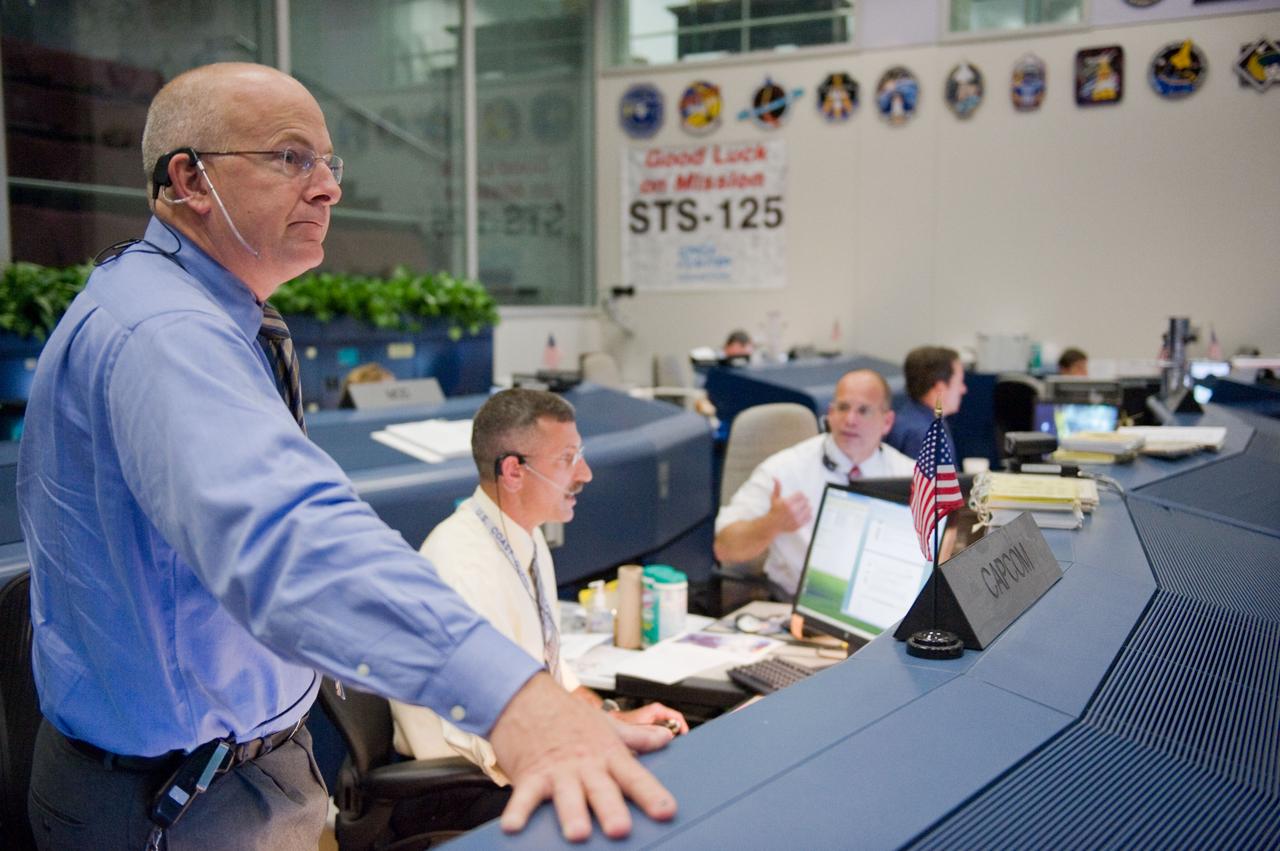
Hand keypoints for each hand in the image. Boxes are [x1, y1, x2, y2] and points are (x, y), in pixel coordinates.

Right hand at [490, 673, 677, 840]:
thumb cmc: (565, 715)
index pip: (634, 776)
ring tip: (578, 832)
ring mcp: (557, 770)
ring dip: (573, 813)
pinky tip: (516, 826)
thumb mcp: (606, 724)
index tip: (666, 811)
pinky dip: (519, 811)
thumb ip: (636, 737)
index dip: (651, 795)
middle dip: (611, 810)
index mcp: (606, 754)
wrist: (525, 695)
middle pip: (602, 789)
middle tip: (620, 829)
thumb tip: (664, 737)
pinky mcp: (530, 774)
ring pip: (567, 795)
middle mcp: (585, 764)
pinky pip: (524, 795)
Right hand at [767, 478, 811, 533]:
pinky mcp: (799, 525)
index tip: (799, 496)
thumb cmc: (774, 510)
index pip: (801, 495)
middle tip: (802, 502)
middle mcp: (792, 511)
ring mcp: (796, 519)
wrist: (773, 524)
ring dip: (807, 507)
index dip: (801, 494)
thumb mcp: (774, 498)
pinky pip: (809, 518)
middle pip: (806, 501)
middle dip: (804, 500)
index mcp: (787, 503)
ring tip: (804, 507)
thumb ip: (777, 488)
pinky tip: (804, 513)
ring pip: (809, 509)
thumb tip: (775, 477)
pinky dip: (809, 515)